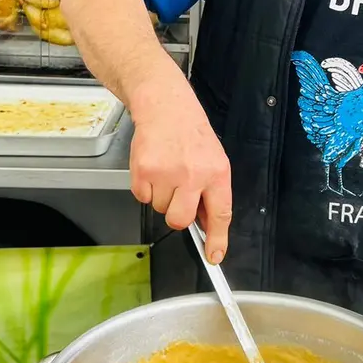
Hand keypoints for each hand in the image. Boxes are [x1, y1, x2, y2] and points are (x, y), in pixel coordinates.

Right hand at [129, 77, 231, 264]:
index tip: (214, 256)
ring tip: (166, 170)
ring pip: (160, 208)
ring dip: (161, 195)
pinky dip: (145, 187)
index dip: (217, 240)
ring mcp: (167, 173)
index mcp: (217, 173)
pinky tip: (153, 167)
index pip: (220, 214)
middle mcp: (193, 175)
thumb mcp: (214, 159)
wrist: (165, 105)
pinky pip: (142, 198)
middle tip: (177, 195)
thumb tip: (207, 225)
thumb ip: (212, 192)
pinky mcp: (144, 171)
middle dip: (177, 215)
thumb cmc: (190, 132)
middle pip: (181, 220)